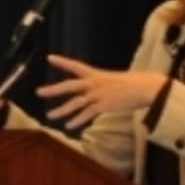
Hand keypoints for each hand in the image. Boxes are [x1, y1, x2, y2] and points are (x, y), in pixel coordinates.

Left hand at [38, 54, 166, 129]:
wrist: (146, 88)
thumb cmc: (139, 83)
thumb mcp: (121, 80)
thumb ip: (111, 85)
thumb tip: (112, 90)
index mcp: (98, 75)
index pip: (76, 66)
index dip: (62, 62)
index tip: (49, 58)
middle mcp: (95, 83)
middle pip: (69, 86)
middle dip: (53, 89)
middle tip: (39, 92)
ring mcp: (98, 95)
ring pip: (75, 102)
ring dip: (61, 110)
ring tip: (50, 116)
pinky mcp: (103, 105)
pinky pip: (87, 114)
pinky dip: (77, 120)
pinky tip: (69, 126)